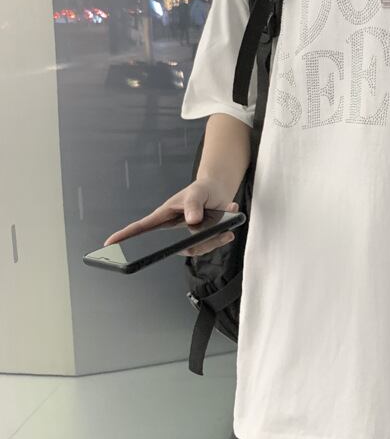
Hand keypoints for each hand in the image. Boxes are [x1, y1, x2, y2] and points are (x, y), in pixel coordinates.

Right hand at [102, 177, 240, 257]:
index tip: (109, 243)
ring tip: (227, 226)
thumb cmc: (202, 190)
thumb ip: (193, 205)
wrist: (219, 191)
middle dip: (192, 245)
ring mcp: (188, 235)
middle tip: (207, 237)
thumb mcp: (197, 193)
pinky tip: (231, 227)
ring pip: (195, 248)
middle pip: (172, 247)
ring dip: (214, 240)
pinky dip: (223, 237)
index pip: (141, 227)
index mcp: (165, 215)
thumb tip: (192, 220)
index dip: (125, 236)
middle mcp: (173, 228)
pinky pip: (209, 246)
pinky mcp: (202, 239)